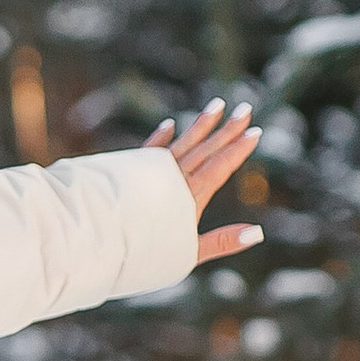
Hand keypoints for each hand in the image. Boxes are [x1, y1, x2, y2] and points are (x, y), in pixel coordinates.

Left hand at [147, 97, 264, 264]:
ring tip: (216, 104)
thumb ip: (222, 241)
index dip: (238, 150)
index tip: (255, 132)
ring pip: (181, 143)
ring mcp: (151, 172)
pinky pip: (149, 150)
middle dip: (227, 129)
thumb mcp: (189, 253)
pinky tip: (169, 125)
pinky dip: (160, 138)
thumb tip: (257, 233)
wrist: (102, 243)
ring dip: (200, 125)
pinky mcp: (131, 172)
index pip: (219, 166)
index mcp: (189, 196)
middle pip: (205, 149)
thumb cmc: (146, 256)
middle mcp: (172, 178)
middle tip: (245, 109)